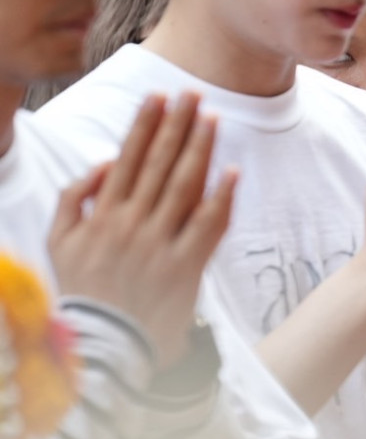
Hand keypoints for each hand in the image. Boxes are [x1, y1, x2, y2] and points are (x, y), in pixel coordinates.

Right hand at [49, 94, 237, 368]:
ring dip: (199, 147)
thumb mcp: (60, 243)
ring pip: (184, 185)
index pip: (128, 158)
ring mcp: (159, 244)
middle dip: (176, 123)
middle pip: (159, 164)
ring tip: (211, 117)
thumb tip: (105, 163)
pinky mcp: (184, 267)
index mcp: (102, 216)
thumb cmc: (86, 291)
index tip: (158, 96)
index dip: (145, 125)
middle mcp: (130, 224)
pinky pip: (207, 226)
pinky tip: (232, 171)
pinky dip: (220, 198)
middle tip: (192, 92)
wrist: (104, 346)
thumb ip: (75, 199)